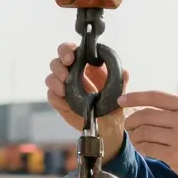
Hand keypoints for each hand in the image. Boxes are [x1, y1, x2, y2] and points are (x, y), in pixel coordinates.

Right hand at [45, 42, 129, 163]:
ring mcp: (65, 88)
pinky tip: (64, 99)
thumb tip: (125, 72)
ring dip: (55, 80)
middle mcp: (73, 74)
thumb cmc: (114, 105)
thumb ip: (121, 82)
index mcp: (86, 66)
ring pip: (51, 77)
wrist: (109, 127)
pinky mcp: (61, 102)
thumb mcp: (120, 92)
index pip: (72, 51)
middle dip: (59, 65)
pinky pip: (51, 96)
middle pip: (57, 62)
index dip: (68, 50)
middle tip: (66, 74)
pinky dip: (55, 96)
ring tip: (64, 89)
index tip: (72, 57)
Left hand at [119, 91, 177, 177]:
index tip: (121, 100)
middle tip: (129, 126)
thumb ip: (176, 111)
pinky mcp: (175, 156)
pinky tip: (144, 149)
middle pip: (145, 115)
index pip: (156, 96)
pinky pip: (147, 148)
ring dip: (135, 137)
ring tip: (138, 139)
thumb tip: (144, 106)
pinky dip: (141, 148)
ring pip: (143, 132)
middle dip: (131, 121)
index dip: (135, 97)